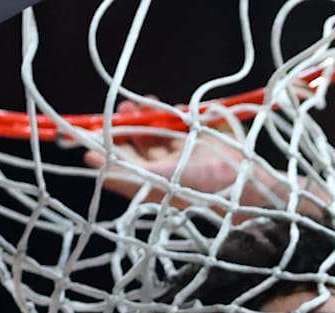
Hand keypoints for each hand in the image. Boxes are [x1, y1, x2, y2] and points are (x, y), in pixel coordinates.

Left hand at [84, 98, 261, 205]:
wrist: (248, 182)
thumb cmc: (207, 188)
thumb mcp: (166, 180)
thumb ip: (134, 175)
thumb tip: (99, 171)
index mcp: (153, 186)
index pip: (120, 169)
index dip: (103, 155)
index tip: (85, 143)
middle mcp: (163, 172)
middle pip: (134, 148)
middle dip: (123, 128)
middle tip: (118, 111)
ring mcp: (179, 156)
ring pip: (152, 134)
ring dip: (142, 118)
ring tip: (135, 102)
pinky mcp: (195, 144)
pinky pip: (175, 127)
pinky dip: (168, 115)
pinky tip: (165, 105)